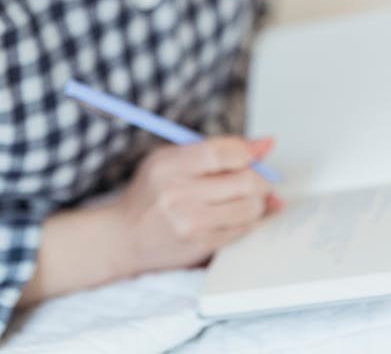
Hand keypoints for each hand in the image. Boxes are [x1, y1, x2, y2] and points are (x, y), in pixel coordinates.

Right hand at [115, 135, 282, 274]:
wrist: (124, 237)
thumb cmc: (152, 192)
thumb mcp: (172, 159)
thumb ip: (216, 150)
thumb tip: (265, 144)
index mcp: (169, 165)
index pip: (222, 153)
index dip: (247, 151)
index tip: (251, 153)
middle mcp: (178, 195)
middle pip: (244, 181)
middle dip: (260, 177)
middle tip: (258, 175)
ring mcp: (191, 224)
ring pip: (250, 207)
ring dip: (258, 200)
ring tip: (248, 195)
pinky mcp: (201, 246)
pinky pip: (243, 229)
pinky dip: (249, 219)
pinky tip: (239, 212)